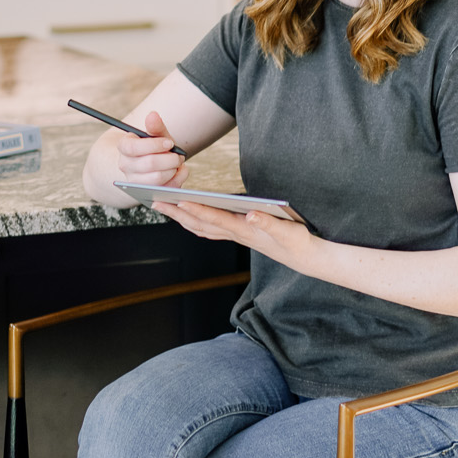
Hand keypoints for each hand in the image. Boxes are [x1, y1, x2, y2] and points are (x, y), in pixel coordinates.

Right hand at [114, 109, 185, 191]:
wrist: (149, 163)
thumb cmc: (154, 146)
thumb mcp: (155, 135)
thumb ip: (155, 126)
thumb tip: (153, 115)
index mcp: (124, 147)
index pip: (133, 147)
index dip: (154, 145)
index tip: (169, 142)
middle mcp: (125, 165)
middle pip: (149, 164)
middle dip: (169, 158)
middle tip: (178, 154)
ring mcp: (135, 181)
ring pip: (157, 178)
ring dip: (173, 169)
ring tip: (177, 162)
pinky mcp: (147, 192)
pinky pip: (165, 188)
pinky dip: (178, 179)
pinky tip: (180, 170)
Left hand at [152, 198, 314, 269]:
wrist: (302, 256)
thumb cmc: (296, 240)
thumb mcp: (288, 230)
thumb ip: (268, 223)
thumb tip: (250, 215)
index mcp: (245, 230)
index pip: (216, 219)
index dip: (197, 210)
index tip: (179, 201)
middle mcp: (236, 234)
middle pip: (200, 224)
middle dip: (177, 213)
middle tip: (155, 201)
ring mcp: (235, 236)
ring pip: (201, 227)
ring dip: (180, 218)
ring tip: (163, 206)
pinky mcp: (237, 234)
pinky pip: (209, 229)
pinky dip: (193, 221)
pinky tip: (186, 215)